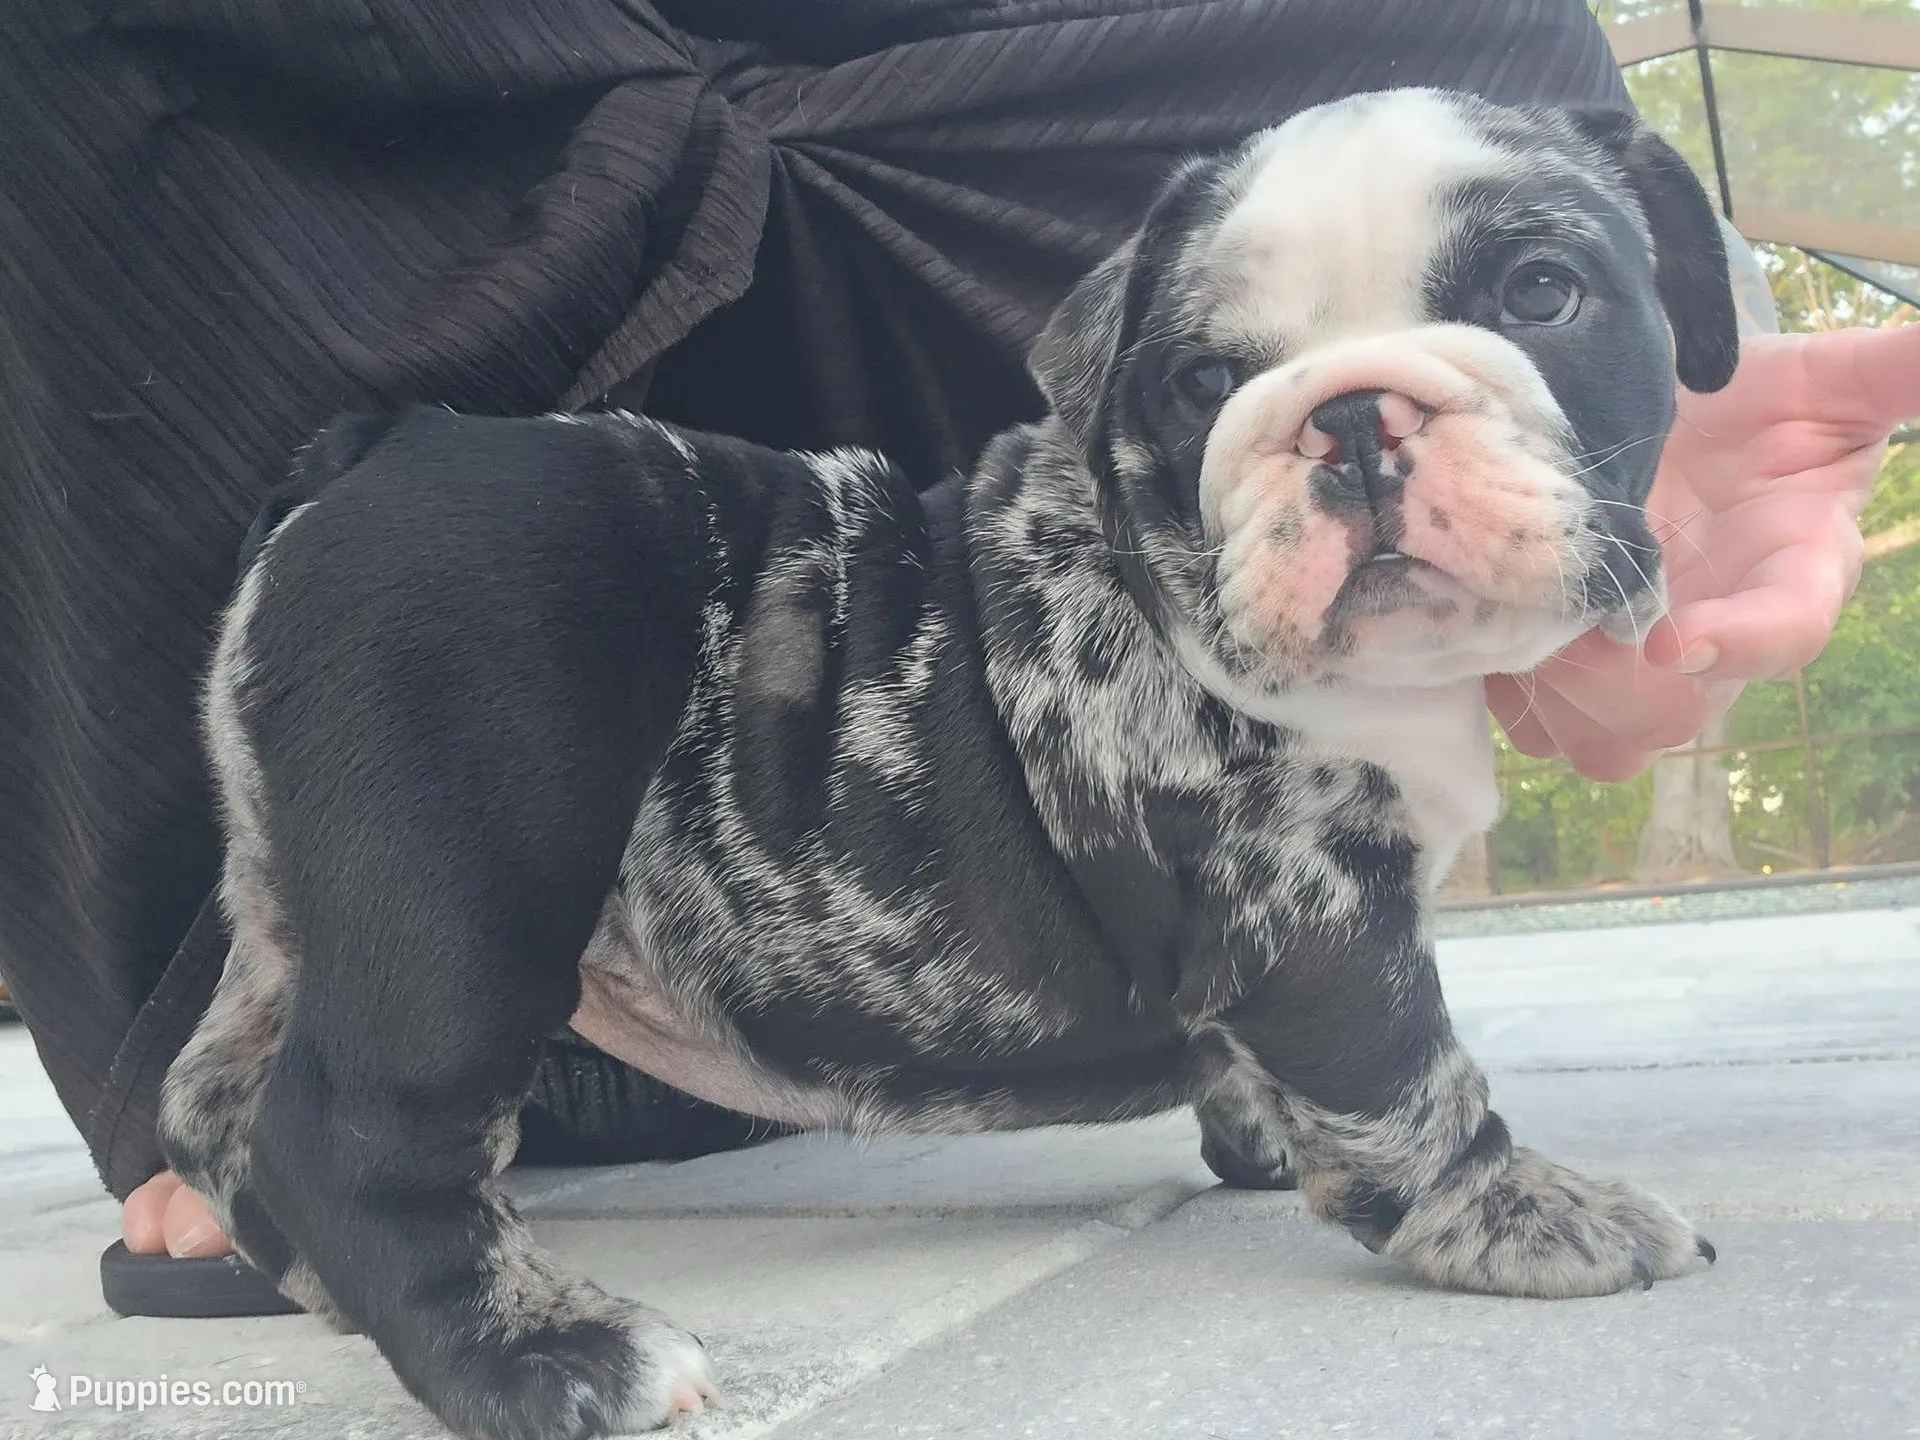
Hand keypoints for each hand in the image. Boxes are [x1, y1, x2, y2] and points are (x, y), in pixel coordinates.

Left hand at [1488, 324, 1919, 780]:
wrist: (1663, 432)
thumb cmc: (1752, 411)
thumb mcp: (1822, 379)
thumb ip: (1888, 371)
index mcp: (1796, 574)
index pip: (1790, 633)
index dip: (1739, 646)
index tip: (1676, 639)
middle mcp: (1721, 640)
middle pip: (1676, 712)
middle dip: (1611, 676)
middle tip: (1558, 607)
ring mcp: (1647, 675)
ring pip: (1606, 743)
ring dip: (1555, 691)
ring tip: (1517, 611)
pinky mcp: (1578, 688)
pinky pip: (1541, 734)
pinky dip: (1510, 697)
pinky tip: (1490, 625)